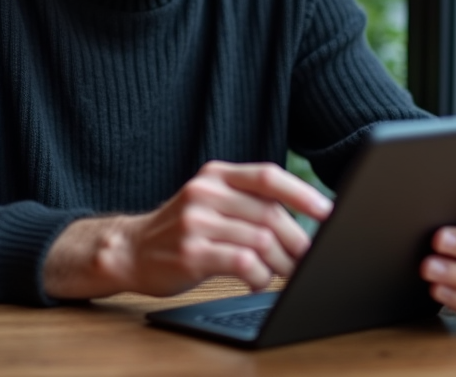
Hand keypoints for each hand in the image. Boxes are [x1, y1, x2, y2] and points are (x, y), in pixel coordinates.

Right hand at [43, 161, 331, 298]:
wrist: (128, 250)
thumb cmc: (179, 230)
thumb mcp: (209, 201)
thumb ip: (247, 202)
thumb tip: (304, 220)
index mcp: (215, 175)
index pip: (267, 176)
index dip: (302, 193)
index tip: (327, 211)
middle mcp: (205, 192)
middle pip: (270, 215)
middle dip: (298, 242)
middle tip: (308, 259)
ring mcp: (196, 222)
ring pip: (261, 241)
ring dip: (281, 264)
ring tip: (284, 274)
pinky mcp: (190, 253)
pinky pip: (243, 263)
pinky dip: (260, 276)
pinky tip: (258, 280)